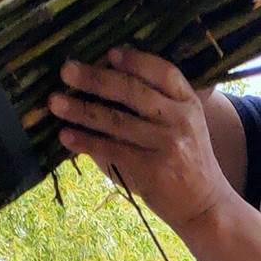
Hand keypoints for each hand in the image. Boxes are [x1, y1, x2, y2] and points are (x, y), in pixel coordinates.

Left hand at [50, 48, 226, 236]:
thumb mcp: (186, 124)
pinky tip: (66, 136)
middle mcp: (180, 120)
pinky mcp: (152, 171)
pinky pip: (112, 150)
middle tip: (66, 71)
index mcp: (188, 103)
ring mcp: (167, 146)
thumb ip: (159, 103)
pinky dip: (86, 142)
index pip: (162, 72)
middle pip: (133, 91)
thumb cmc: (186, 160)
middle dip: (96, 79)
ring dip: (82, 110)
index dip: (135, 60)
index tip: (108, 54)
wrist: (205, 207)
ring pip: (117, 121)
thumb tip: (104, 78)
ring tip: (55, 103)